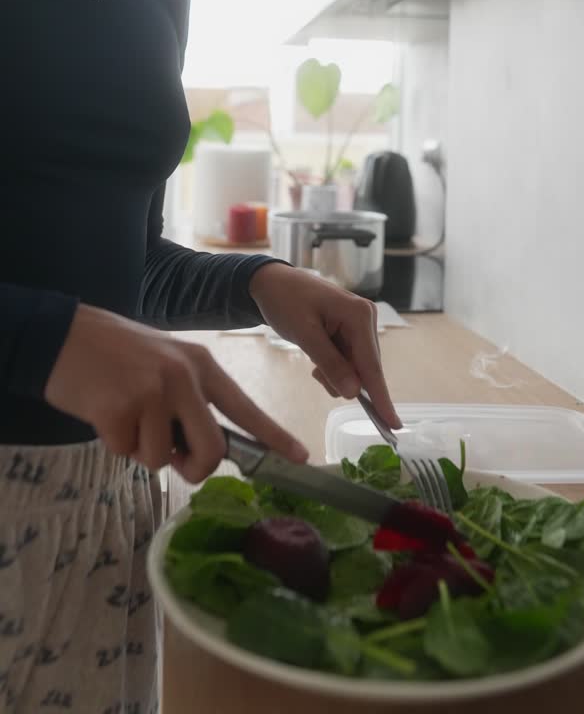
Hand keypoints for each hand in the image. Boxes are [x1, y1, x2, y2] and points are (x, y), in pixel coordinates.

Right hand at [44, 302, 307, 482]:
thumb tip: (204, 449)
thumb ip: (190, 398)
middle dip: (193, 467)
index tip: (301, 457)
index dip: (274, 436)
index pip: (245, 407)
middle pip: (211, 450)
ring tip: (125, 413)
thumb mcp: (165, 363)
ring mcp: (152, 393)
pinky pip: (126, 452)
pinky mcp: (119, 410)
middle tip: (172, 457)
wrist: (63, 336)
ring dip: (141, 449)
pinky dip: (114, 443)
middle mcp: (184, 377)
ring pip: (161, 458)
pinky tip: (103, 411)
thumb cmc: (115, 354)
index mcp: (200, 364)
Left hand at [249, 264, 401, 428]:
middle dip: (342, 379)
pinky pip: (349, 361)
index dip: (381, 398)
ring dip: (335, 374)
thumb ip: (330, 364)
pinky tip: (317, 356)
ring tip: (313, 358)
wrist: (272, 282)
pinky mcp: (352, 329)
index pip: (372, 366)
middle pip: (365, 369)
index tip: (394, 425)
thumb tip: (354, 393)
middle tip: (315, 370)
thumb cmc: (285, 301)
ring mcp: (361, 324)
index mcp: (360, 316)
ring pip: (356, 369)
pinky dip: (333, 366)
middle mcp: (367, 318)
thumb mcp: (304, 334)